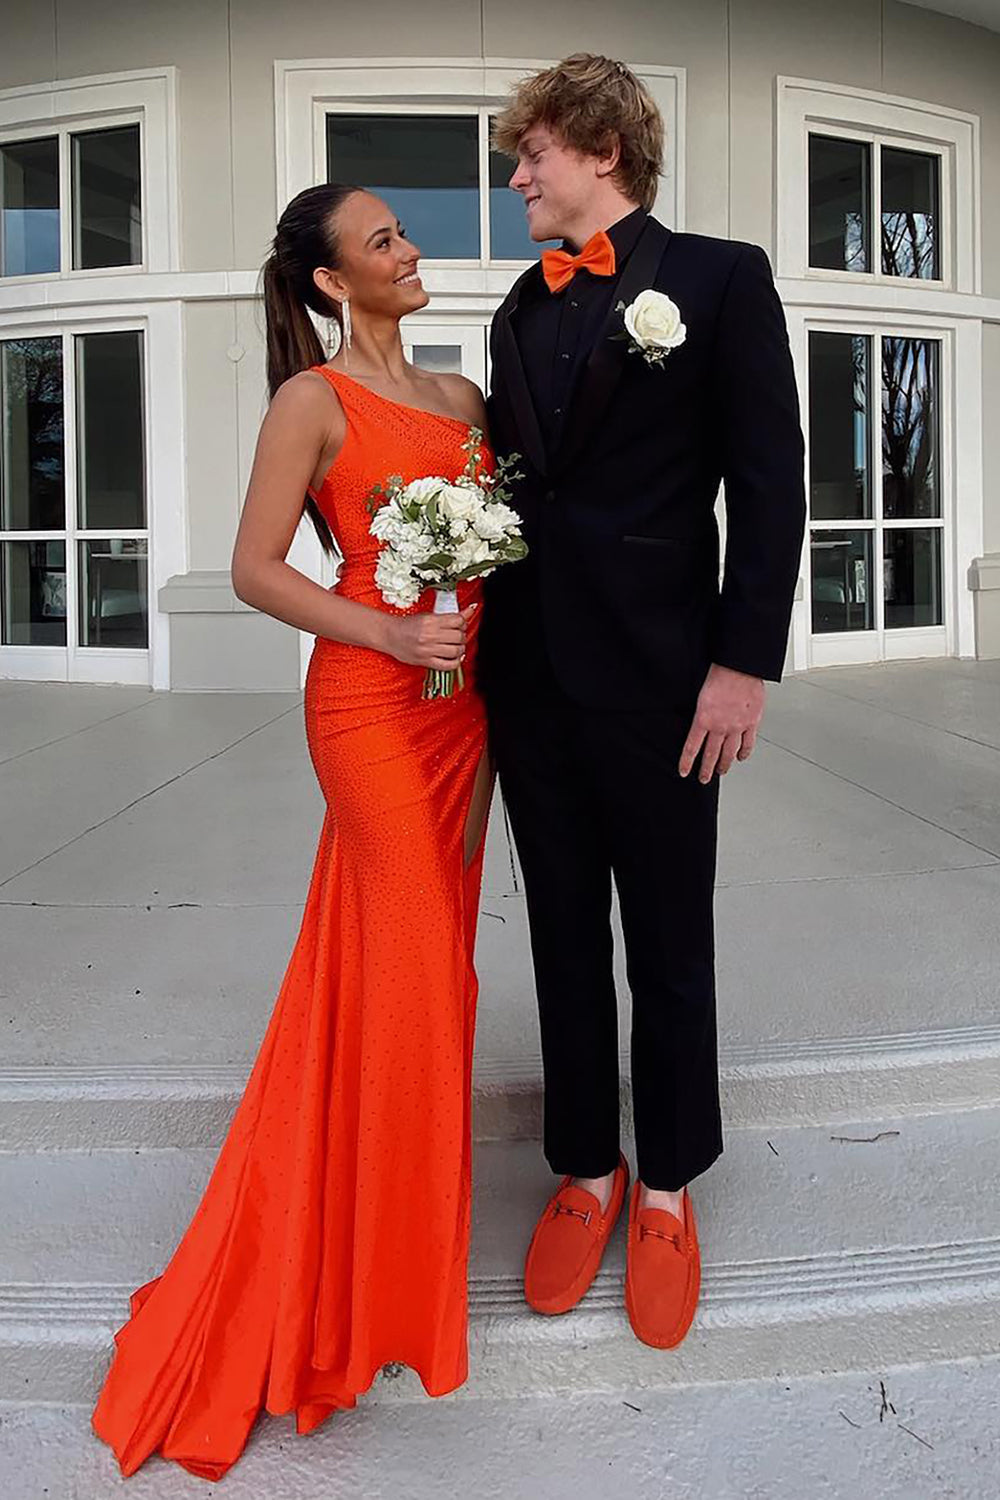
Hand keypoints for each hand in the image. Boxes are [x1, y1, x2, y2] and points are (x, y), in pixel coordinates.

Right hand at [382, 602, 476, 671]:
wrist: (389, 635)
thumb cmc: (408, 625)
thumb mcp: (428, 616)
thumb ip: (450, 616)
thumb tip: (470, 610)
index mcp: (430, 621)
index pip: (458, 621)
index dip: (463, 622)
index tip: (460, 624)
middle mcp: (430, 635)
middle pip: (459, 636)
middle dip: (462, 635)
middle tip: (457, 635)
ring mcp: (428, 650)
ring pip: (456, 651)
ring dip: (460, 649)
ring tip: (455, 646)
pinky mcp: (426, 661)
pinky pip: (448, 665)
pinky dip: (455, 662)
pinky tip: (453, 657)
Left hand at [679, 663, 764, 782]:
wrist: (740, 667)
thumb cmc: (720, 674)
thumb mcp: (700, 695)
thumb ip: (700, 713)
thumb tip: (697, 723)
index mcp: (703, 719)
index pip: (692, 747)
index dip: (687, 762)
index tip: (683, 771)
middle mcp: (720, 727)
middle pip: (711, 755)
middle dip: (706, 769)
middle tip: (703, 778)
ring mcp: (737, 727)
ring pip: (729, 753)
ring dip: (724, 765)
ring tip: (721, 772)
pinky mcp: (751, 723)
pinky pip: (747, 744)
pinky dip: (744, 753)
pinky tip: (740, 758)